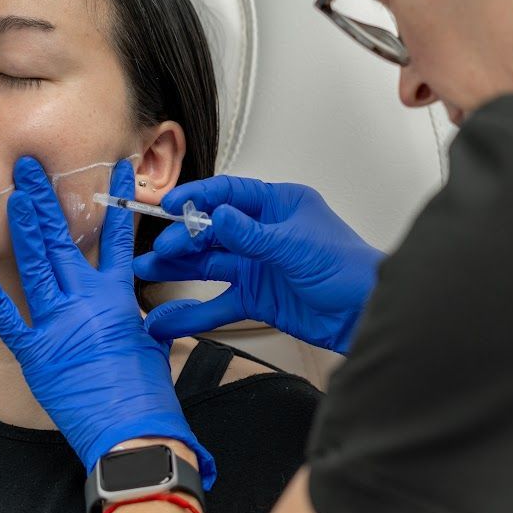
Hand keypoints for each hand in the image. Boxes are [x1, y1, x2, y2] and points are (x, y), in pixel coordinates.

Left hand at [0, 156, 214, 485]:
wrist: (135, 430)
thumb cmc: (146, 394)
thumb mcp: (147, 342)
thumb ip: (131, 316)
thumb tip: (127, 308)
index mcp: (117, 297)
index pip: (115, 237)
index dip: (114, 201)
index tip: (111, 171)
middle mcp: (86, 303)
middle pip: (60, 241)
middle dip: (43, 201)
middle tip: (28, 169)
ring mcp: (58, 326)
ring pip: (34, 267)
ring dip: (22, 229)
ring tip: (13, 196)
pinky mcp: (37, 356)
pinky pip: (11, 323)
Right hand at [133, 176, 382, 353]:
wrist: (366, 314)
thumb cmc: (348, 269)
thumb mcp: (295, 246)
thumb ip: (252, 234)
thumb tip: (217, 215)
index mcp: (278, 206)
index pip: (229, 194)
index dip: (197, 198)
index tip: (168, 205)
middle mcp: (264, 233)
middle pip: (213, 231)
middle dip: (182, 239)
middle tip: (159, 250)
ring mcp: (258, 266)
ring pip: (209, 265)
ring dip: (179, 269)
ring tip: (146, 272)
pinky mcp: (257, 298)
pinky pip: (218, 303)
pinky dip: (193, 312)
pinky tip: (168, 318)